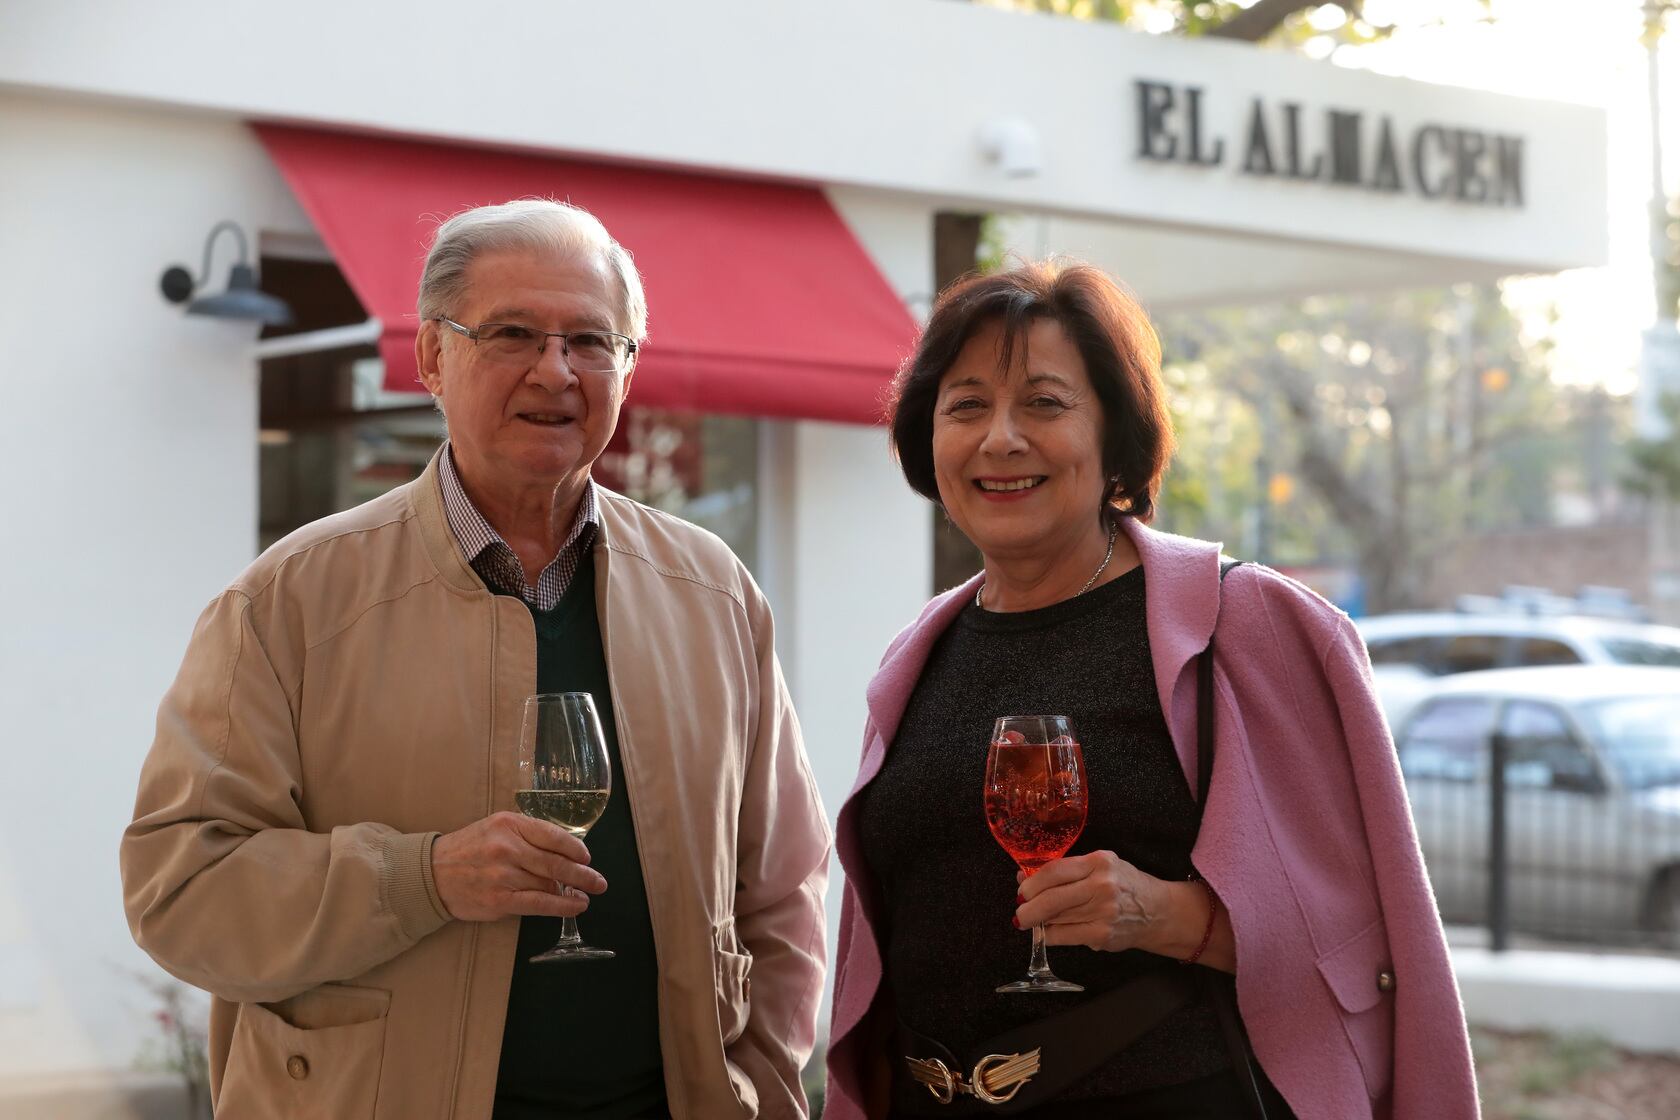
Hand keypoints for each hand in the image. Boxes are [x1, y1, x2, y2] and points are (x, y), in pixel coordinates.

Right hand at [431, 811, 606, 921]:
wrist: (431, 873)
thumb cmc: (468, 849)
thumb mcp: (496, 827)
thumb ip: (527, 835)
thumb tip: (564, 853)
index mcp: (509, 824)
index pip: (553, 835)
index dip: (576, 849)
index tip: (587, 857)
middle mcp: (507, 847)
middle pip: (556, 862)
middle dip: (583, 874)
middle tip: (599, 881)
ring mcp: (503, 875)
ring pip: (549, 884)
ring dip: (574, 891)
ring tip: (587, 895)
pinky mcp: (500, 900)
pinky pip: (539, 904)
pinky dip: (561, 906)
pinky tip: (574, 906)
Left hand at [1014, 850, 1165, 952]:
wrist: (1158, 911)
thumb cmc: (1124, 885)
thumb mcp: (1100, 866)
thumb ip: (1067, 871)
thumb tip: (1025, 879)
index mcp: (1099, 862)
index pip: (1054, 871)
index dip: (1031, 883)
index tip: (1022, 889)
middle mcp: (1102, 885)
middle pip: (1051, 898)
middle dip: (1028, 907)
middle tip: (1020, 912)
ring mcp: (1103, 912)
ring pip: (1055, 918)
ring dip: (1038, 922)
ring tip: (1032, 920)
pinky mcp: (1102, 934)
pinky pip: (1064, 936)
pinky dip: (1050, 935)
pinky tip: (1047, 931)